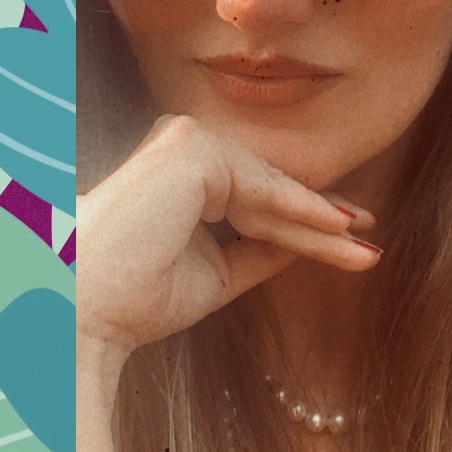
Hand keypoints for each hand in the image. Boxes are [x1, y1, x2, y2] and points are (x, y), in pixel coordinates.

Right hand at [75, 114, 377, 359]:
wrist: (81, 311)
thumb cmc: (133, 299)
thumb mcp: (216, 274)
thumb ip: (259, 252)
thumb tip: (310, 242)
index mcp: (181, 170)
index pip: (255, 193)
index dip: (302, 217)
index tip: (346, 234)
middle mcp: (183, 145)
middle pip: (269, 191)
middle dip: (321, 217)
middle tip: (370, 231)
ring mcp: (187, 140)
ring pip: (270, 192)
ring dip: (317, 225)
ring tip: (366, 248)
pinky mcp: (193, 149)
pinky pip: (261, 188)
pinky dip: (300, 210)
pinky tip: (340, 228)